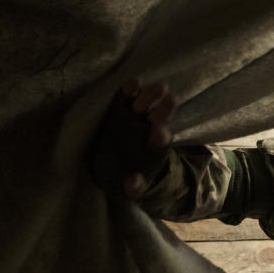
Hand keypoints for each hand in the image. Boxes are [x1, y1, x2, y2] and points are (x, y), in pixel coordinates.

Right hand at [88, 79, 178, 198]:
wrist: (109, 163)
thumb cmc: (121, 176)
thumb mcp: (124, 188)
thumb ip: (131, 188)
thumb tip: (133, 182)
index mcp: (153, 147)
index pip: (161, 140)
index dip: (160, 136)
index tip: (157, 132)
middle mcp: (148, 126)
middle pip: (163, 113)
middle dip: (164, 108)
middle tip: (161, 107)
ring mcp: (136, 113)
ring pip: (150, 99)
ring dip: (151, 95)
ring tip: (148, 97)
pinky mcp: (121, 104)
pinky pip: (129, 93)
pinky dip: (132, 87)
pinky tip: (134, 84)